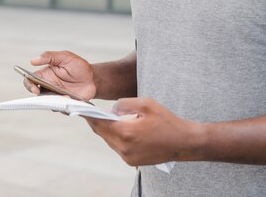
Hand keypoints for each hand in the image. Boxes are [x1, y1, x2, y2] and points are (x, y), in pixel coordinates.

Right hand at [24, 51, 96, 100]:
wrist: (93, 79)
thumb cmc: (78, 66)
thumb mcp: (65, 57)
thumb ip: (49, 56)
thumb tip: (33, 60)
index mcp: (45, 75)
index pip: (30, 80)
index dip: (29, 85)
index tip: (35, 89)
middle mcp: (48, 87)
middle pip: (36, 94)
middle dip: (39, 98)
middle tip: (48, 97)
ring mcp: (56, 96)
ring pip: (48, 103)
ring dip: (54, 101)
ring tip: (65, 96)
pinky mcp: (64, 104)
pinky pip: (60, 109)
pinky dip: (63, 106)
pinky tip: (71, 99)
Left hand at [85, 98, 203, 165]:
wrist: (184, 142)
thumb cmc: (167, 121)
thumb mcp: (146, 104)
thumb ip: (124, 103)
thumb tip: (111, 109)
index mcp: (126, 133)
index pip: (99, 124)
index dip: (89, 115)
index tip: (81, 108)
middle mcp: (124, 148)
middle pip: (102, 133)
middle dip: (96, 122)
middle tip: (90, 111)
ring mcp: (128, 157)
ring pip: (109, 141)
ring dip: (106, 130)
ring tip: (105, 118)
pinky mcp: (132, 161)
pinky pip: (117, 147)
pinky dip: (115, 137)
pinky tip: (119, 128)